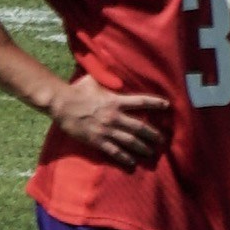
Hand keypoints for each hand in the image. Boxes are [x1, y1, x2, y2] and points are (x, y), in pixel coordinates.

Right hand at [52, 73, 172, 169]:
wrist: (62, 104)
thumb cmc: (77, 90)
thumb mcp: (94, 79)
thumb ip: (107, 76)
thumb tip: (114, 67)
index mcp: (115, 101)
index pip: (141, 102)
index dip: (155, 103)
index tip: (167, 106)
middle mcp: (114, 117)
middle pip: (140, 127)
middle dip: (153, 134)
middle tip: (161, 140)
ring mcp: (106, 130)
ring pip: (130, 141)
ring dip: (142, 148)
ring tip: (150, 152)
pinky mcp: (97, 140)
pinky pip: (114, 151)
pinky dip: (124, 158)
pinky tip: (132, 162)